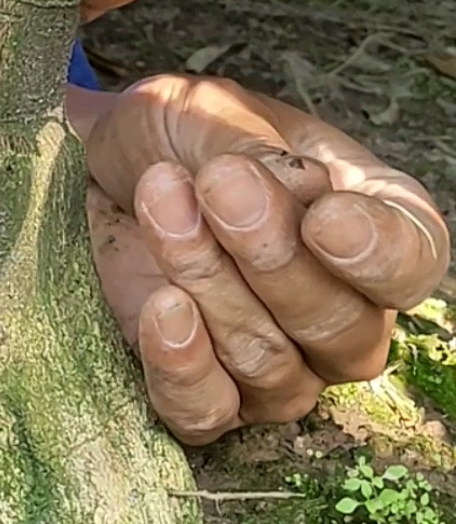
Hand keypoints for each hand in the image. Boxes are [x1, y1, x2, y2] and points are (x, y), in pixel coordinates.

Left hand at [71, 74, 449, 443]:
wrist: (107, 160)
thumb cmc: (183, 130)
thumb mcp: (213, 111)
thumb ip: (255, 150)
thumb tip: (298, 191)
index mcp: (375, 220)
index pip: (415, 260)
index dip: (380, 253)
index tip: (324, 219)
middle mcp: (346, 308)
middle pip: (345, 330)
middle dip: (275, 259)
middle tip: (219, 185)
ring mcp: (283, 363)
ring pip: (271, 365)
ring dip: (211, 282)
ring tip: (162, 201)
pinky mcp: (206, 391)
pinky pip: (208, 412)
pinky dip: (183, 367)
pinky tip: (161, 308)